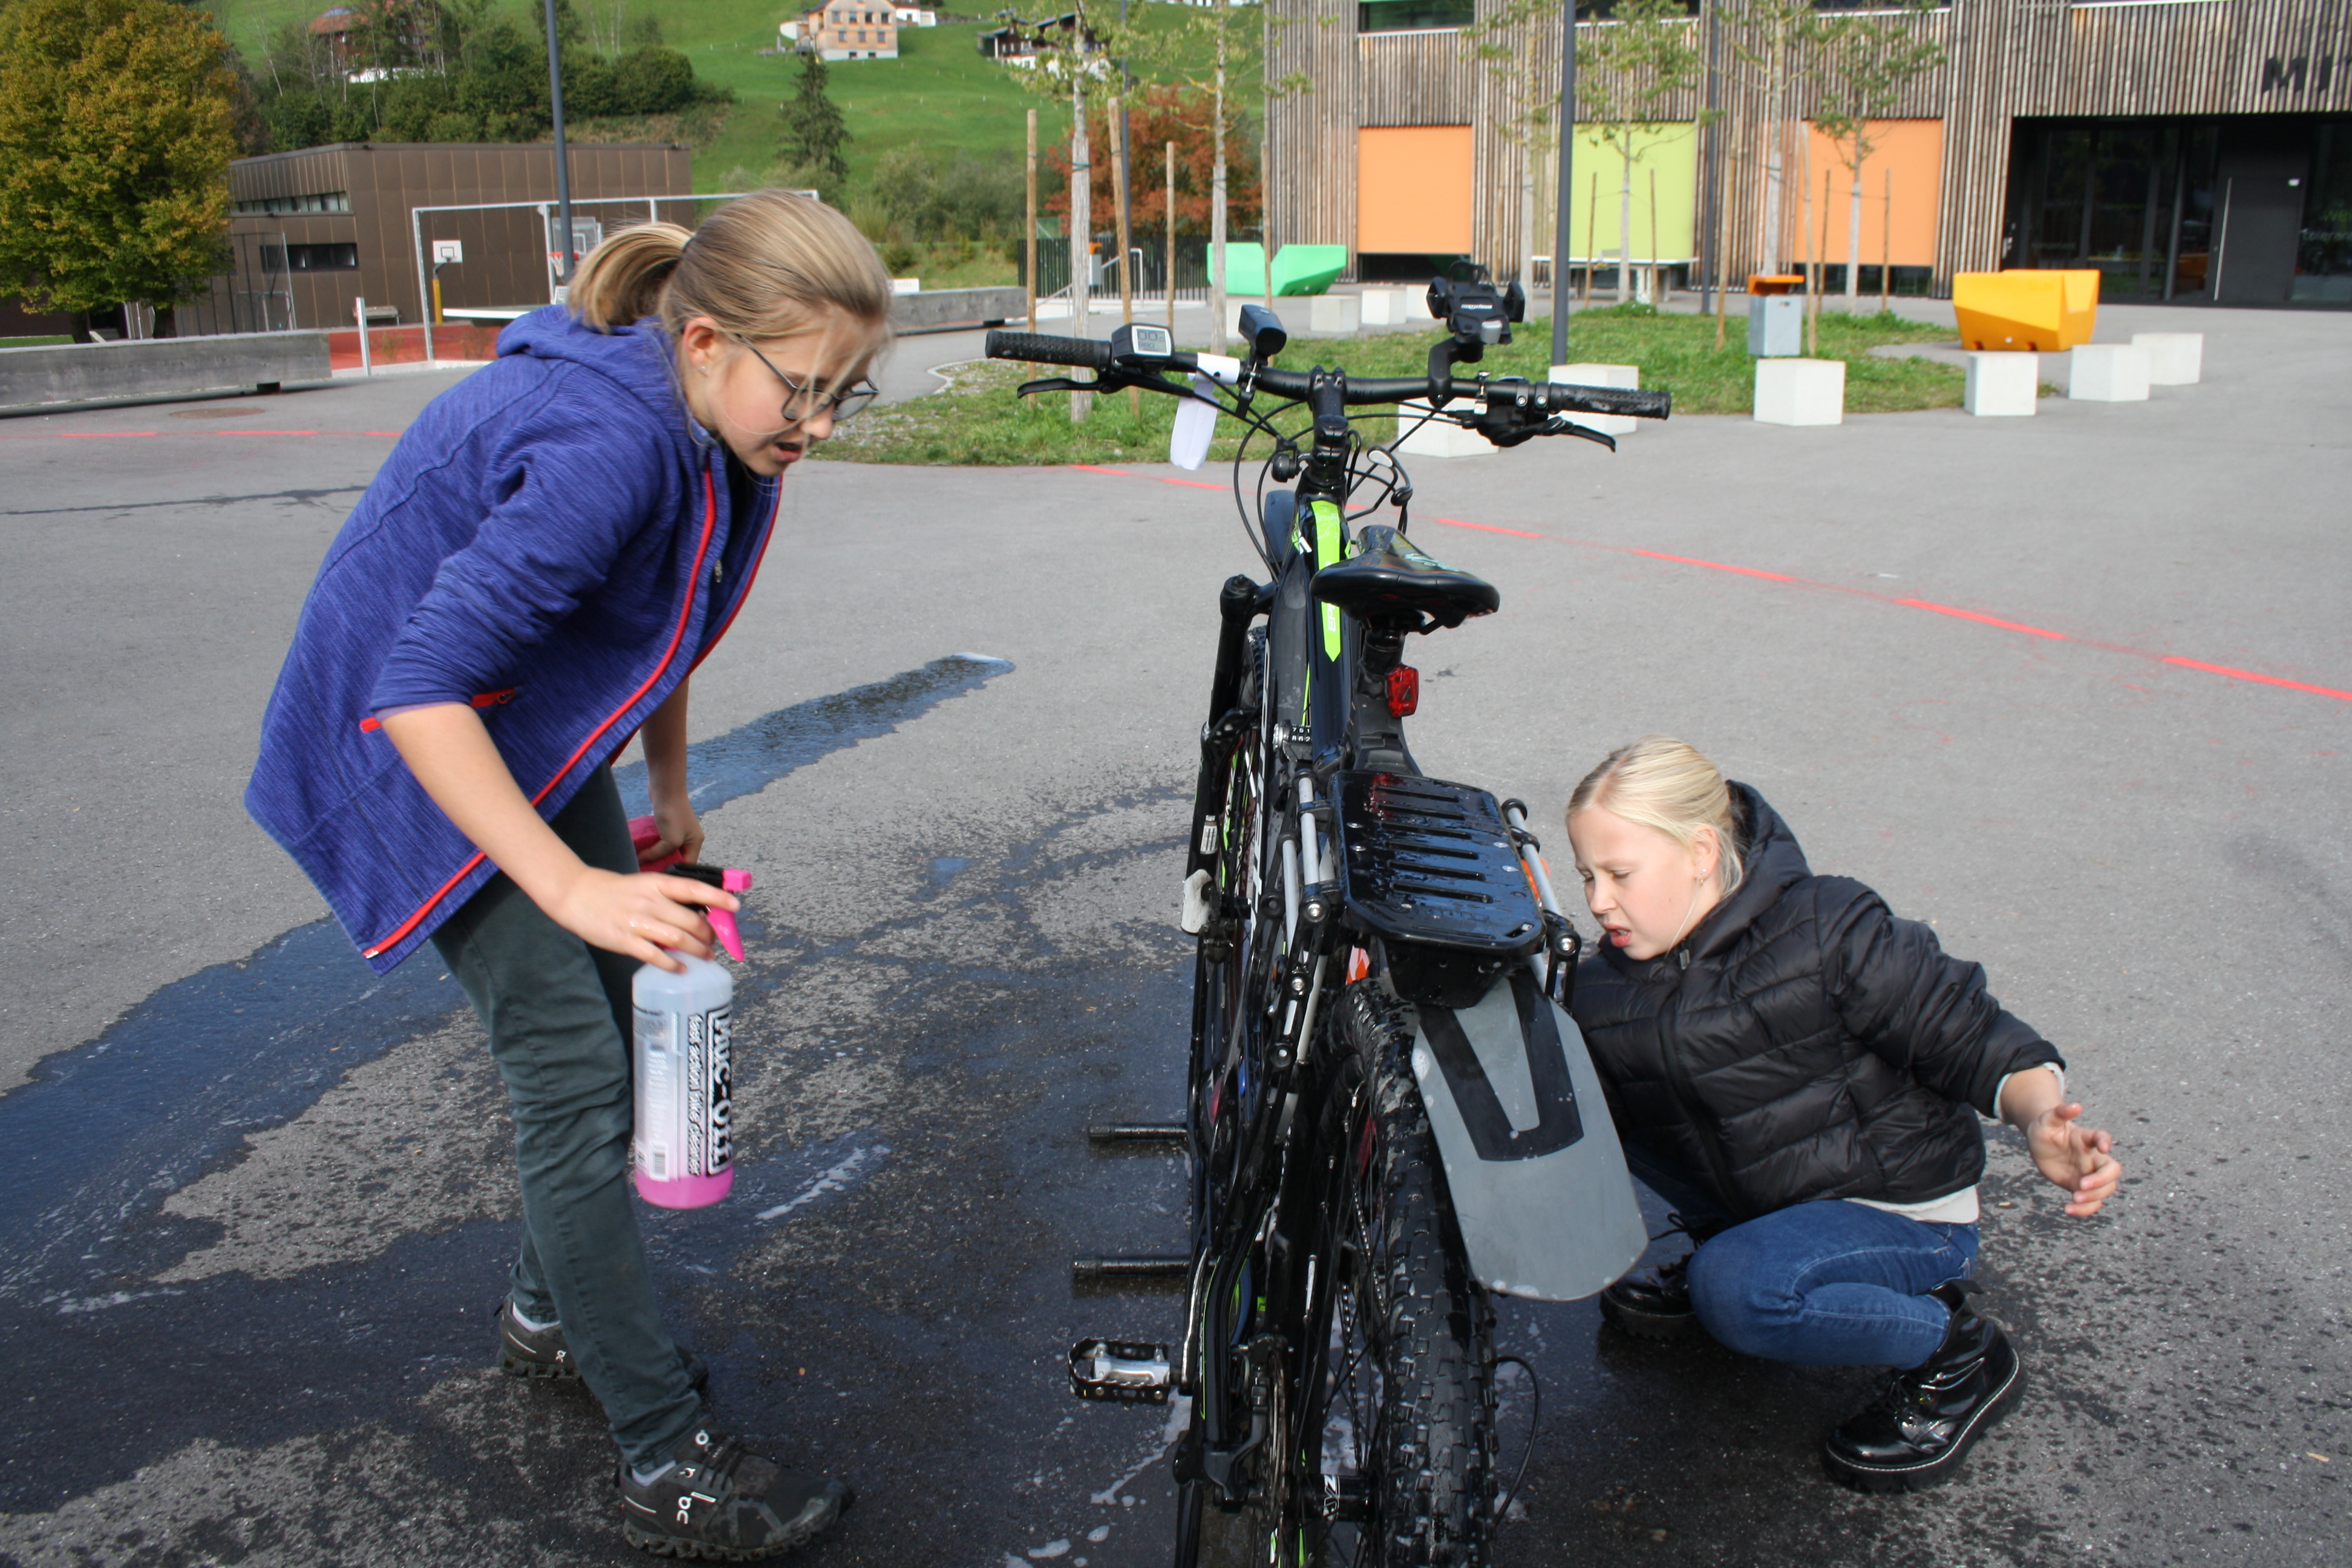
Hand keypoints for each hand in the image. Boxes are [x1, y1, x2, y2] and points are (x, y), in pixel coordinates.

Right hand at [550, 865, 737, 972]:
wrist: (578, 894)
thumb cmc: (616, 891)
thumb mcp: (645, 884)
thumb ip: (668, 897)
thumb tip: (698, 915)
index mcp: (656, 883)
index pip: (692, 888)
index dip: (717, 897)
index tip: (735, 906)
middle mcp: (649, 901)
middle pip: (690, 920)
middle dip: (708, 934)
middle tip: (714, 943)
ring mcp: (637, 921)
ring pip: (677, 938)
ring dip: (697, 950)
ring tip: (706, 956)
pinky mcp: (624, 940)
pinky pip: (655, 956)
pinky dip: (672, 964)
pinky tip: (681, 968)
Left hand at [637, 795, 703, 868]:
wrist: (665, 788)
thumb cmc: (673, 815)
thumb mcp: (670, 840)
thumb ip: (658, 854)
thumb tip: (641, 860)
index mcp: (695, 843)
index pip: (687, 865)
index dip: (673, 871)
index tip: (657, 875)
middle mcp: (689, 838)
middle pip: (675, 858)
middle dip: (662, 863)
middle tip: (647, 869)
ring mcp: (678, 830)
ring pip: (665, 849)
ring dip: (654, 854)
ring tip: (642, 859)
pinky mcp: (667, 824)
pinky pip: (659, 839)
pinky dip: (651, 844)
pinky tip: (642, 847)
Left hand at [2025, 1102, 2121, 1216]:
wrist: (2041, 1144)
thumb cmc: (2045, 1129)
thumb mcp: (2047, 1120)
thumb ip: (2060, 1112)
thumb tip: (2076, 1106)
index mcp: (2086, 1138)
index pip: (2103, 1137)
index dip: (2106, 1141)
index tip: (2103, 1148)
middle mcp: (2093, 1157)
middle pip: (2112, 1170)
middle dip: (2102, 1180)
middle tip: (2081, 1185)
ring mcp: (2089, 1173)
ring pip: (2106, 1188)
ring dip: (2094, 1197)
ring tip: (2074, 1199)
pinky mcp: (2081, 1187)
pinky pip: (2092, 1202)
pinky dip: (2085, 1209)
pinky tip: (2069, 1209)